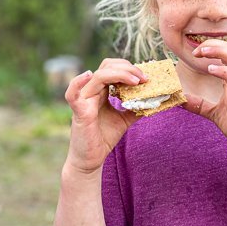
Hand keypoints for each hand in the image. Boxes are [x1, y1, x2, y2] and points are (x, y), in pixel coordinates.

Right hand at [64, 59, 145, 174]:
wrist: (91, 158)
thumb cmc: (104, 137)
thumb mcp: (125, 119)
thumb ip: (136, 108)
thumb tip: (154, 100)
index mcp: (101, 90)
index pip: (113, 68)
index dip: (129, 68)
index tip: (146, 77)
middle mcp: (91, 91)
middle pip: (107, 67)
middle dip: (127, 68)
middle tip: (144, 78)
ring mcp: (84, 99)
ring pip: (98, 76)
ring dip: (119, 74)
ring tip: (136, 81)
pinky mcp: (79, 111)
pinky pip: (72, 93)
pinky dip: (77, 82)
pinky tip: (88, 75)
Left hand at [183, 39, 226, 162]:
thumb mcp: (215, 114)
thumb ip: (199, 105)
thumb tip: (179, 99)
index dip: (216, 47)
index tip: (198, 52)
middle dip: (218, 44)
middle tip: (199, 50)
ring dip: (222, 52)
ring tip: (204, 52)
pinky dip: (225, 72)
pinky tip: (211, 71)